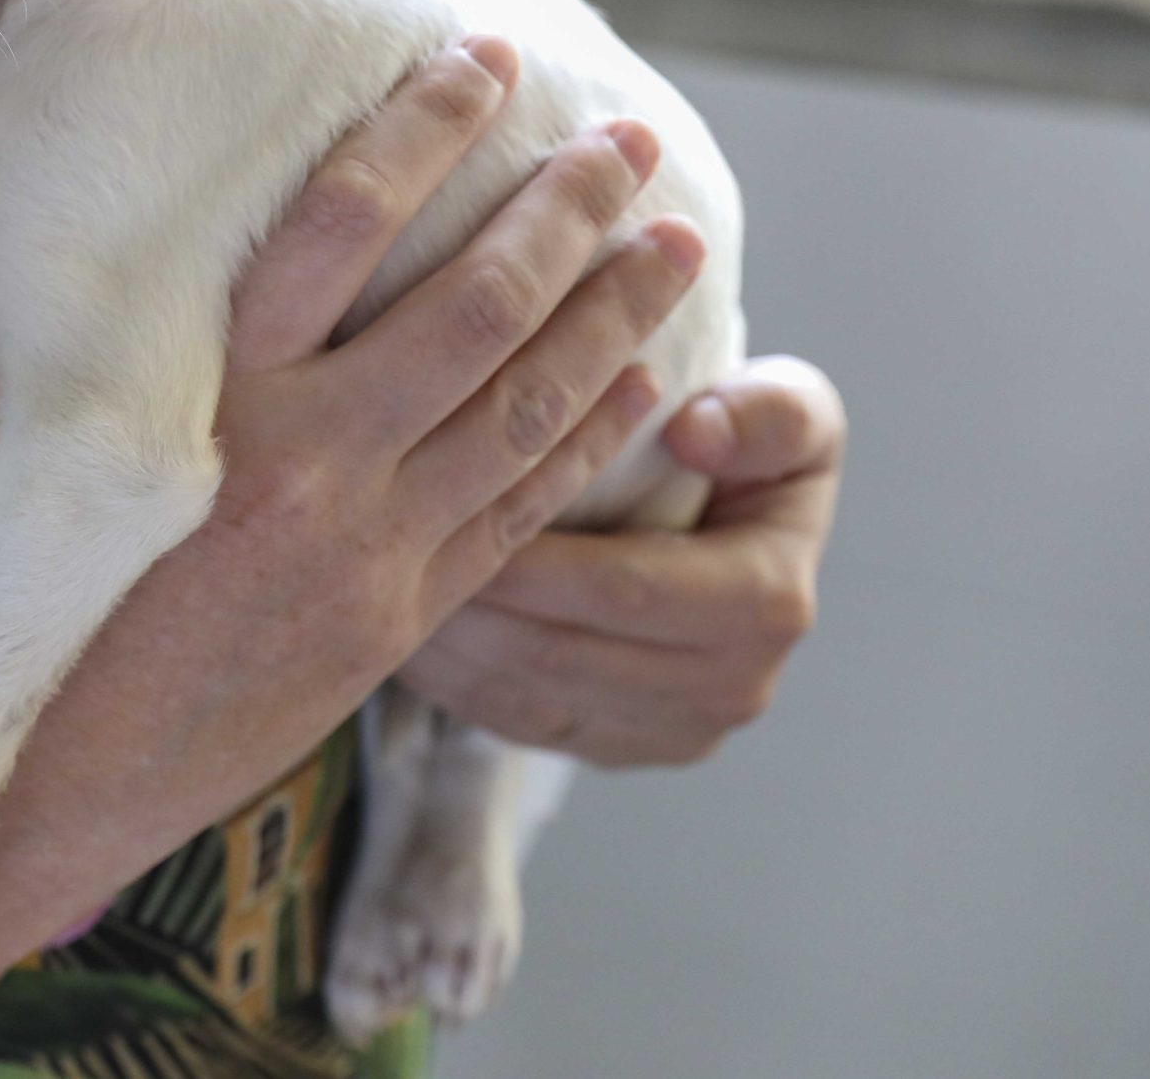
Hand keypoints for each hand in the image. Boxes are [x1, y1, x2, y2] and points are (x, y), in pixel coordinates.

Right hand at [0, 37, 711, 960]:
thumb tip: (168, 211)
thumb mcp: (51, 426)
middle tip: (630, 137)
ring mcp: (365, 545)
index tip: (483, 59)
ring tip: (674, 243)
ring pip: (523, 404)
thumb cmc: (28, 585)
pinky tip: (640, 379)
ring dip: (613, 314)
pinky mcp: (400, 619)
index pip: (340, 218)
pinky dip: (590, 435)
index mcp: (206, 385)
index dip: (423, 126)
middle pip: (471, 303)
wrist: (50, 772)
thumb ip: (136, 332)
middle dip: (566, 211)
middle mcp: (301, 455)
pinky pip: (522, 510)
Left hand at [398, 356, 844, 767]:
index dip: (532, 557)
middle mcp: (729, 688)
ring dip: (443, 649)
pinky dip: (448, 681)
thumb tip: (698, 431)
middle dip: (467, 604)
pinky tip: (391, 631)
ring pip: (525, 697)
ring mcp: (669, 729)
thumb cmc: (745, 435)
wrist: (737, 509)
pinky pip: (514, 722)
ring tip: (365, 589)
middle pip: (562, 654)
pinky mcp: (615, 744)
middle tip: (376, 551)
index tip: (446, 507)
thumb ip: (765, 410)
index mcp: (766, 604)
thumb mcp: (784, 404)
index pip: (626, 588)